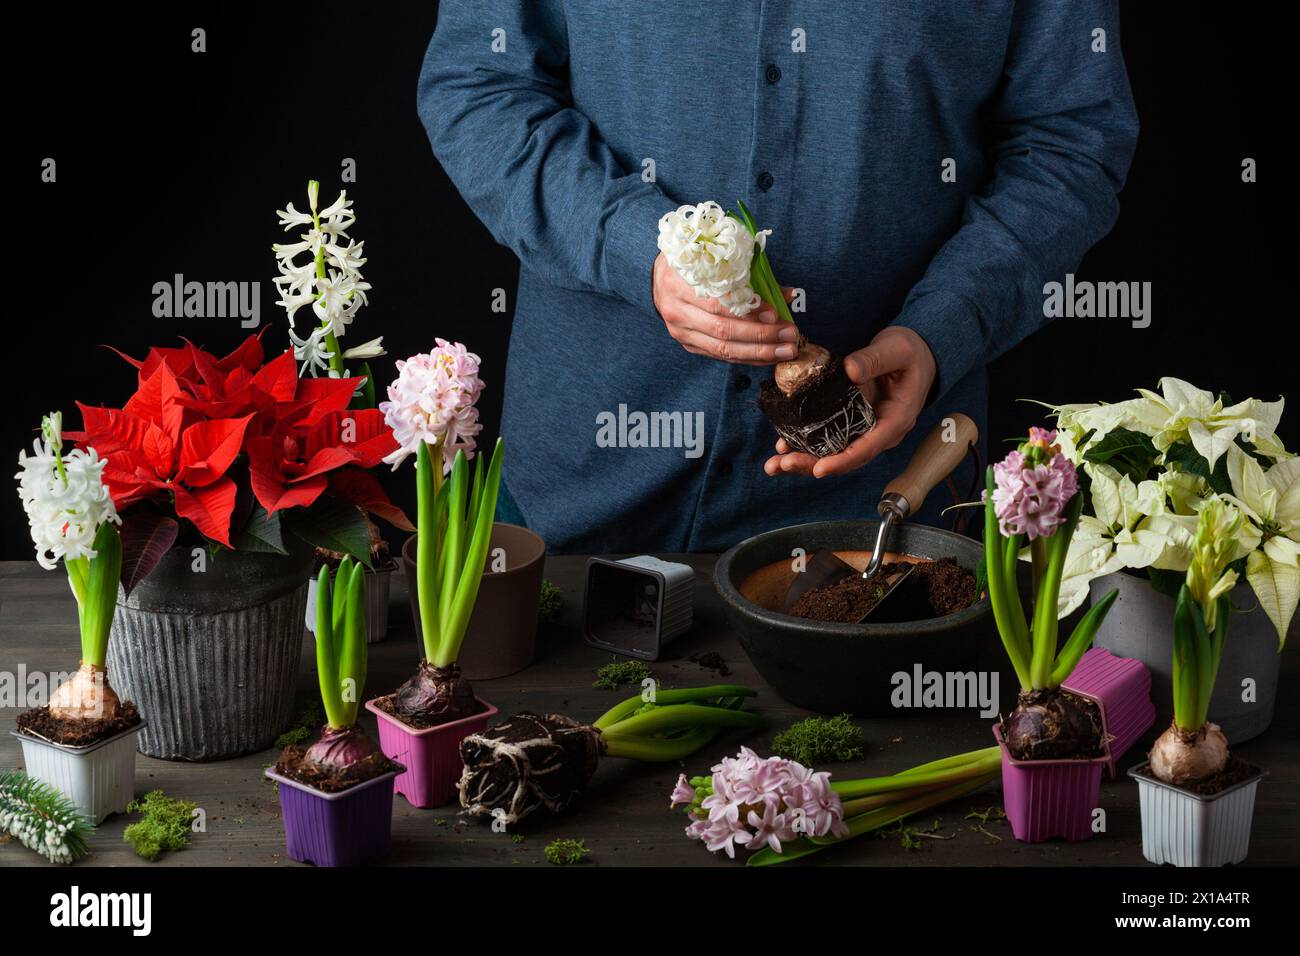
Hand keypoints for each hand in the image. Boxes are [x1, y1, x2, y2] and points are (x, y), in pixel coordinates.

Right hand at [653, 253, 799, 364]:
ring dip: (758, 352)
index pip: (718, 302)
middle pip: (722, 330)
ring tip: (785, 350)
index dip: (748, 311)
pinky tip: (768, 357)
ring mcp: (681, 331)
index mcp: (680, 282)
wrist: (658, 279)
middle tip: (789, 335)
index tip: (775, 314)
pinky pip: (720, 356)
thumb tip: (788, 294)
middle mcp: (677, 310)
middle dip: (760, 336)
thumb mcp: (717, 260)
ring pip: (722, 349)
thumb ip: (752, 276)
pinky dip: (747, 358)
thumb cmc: (694, 263)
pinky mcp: (688, 344)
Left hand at [764, 326, 936, 477]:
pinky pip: (827, 438)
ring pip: (833, 453)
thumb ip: (874, 360)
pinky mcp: (850, 421)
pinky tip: (781, 445)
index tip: (819, 469)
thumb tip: (849, 371)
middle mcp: (879, 432)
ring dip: (803, 459)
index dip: (843, 461)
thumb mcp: (897, 350)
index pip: (868, 447)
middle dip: (812, 464)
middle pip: (845, 457)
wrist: (914, 354)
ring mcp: (863, 429)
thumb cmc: (909, 352)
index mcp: (896, 420)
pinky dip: (804, 443)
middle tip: (781, 464)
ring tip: (774, 464)